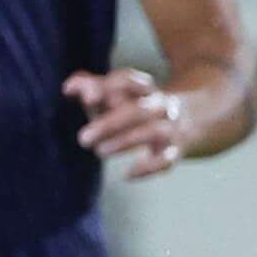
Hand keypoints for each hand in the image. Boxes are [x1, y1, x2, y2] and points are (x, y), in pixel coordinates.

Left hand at [64, 69, 191, 180]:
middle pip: (138, 111)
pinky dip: (148, 169)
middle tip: (83, 139)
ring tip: (100, 152)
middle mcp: (160, 106)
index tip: (86, 100)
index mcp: (144, 89)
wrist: (187, 122)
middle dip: (110, 124)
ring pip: (152, 132)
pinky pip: (166, 160)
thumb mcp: (114, 96)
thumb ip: (90, 88)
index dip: (109, 87)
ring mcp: (170, 129)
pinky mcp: (175, 151)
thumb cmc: (135, 109)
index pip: (129, 82)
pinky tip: (127, 175)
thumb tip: (69, 89)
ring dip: (124, 142)